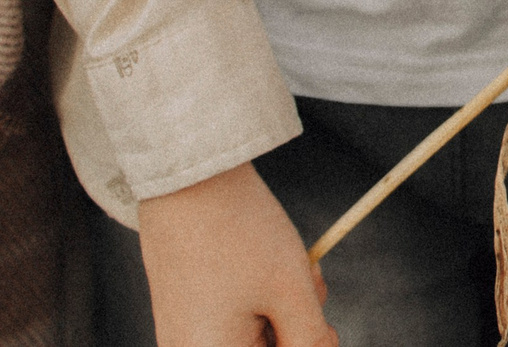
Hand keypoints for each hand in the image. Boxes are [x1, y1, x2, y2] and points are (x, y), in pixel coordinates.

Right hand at [135, 162, 335, 346]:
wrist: (188, 178)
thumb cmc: (239, 233)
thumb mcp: (290, 291)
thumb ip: (310, 340)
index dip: (308, 345)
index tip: (325, 325)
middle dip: (297, 325)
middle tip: (312, 285)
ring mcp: (182, 335)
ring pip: (253, 336)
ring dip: (282, 309)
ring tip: (288, 266)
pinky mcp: (182, 313)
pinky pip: (232, 321)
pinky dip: (259, 300)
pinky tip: (267, 270)